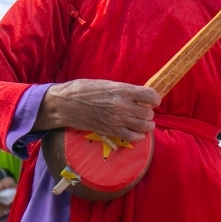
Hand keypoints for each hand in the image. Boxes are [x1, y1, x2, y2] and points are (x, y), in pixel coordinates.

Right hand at [37, 79, 158, 143]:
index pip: (151, 96)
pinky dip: (138, 136)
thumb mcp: (108, 84)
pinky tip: (137, 132)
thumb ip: (125, 90)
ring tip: (144, 123)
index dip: (154, 99)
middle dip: (148, 112)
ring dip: (146, 125)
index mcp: (122, 90)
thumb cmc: (84, 89)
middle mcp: (122, 105)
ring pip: (144, 126)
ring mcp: (117, 119)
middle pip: (148, 112)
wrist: (66, 104)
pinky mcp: (111, 130)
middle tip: (143, 111)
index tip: (152, 100)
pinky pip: (132, 137)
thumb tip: (140, 96)